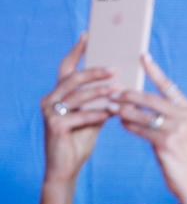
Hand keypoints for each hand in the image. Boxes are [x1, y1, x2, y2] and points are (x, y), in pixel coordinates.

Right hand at [40, 34, 116, 183]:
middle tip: (114, 69)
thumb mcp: (93, 118)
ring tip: (117, 90)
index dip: (77, 51)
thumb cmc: (79, 141)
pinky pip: (78, 116)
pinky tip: (110, 113)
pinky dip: (95, 113)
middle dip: (94, 73)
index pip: (67, 68)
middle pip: (73, 79)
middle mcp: (50, 99)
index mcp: (58, 94)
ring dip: (99, 92)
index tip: (88, 35)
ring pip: (77, 96)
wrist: (65, 168)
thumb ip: (101, 102)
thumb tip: (120, 86)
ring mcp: (50, 112)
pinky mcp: (54, 126)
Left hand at [116, 54, 186, 199]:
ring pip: (142, 114)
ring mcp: (177, 129)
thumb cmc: (181, 153)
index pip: (168, 85)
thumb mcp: (178, 130)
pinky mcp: (166, 143)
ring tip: (111, 107)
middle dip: (129, 95)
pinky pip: (140, 130)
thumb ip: (163, 114)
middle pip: (150, 98)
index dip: (154, 70)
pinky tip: (121, 123)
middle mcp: (185, 116)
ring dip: (123, 110)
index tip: (142, 55)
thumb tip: (136, 101)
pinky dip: (129, 125)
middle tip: (112, 92)